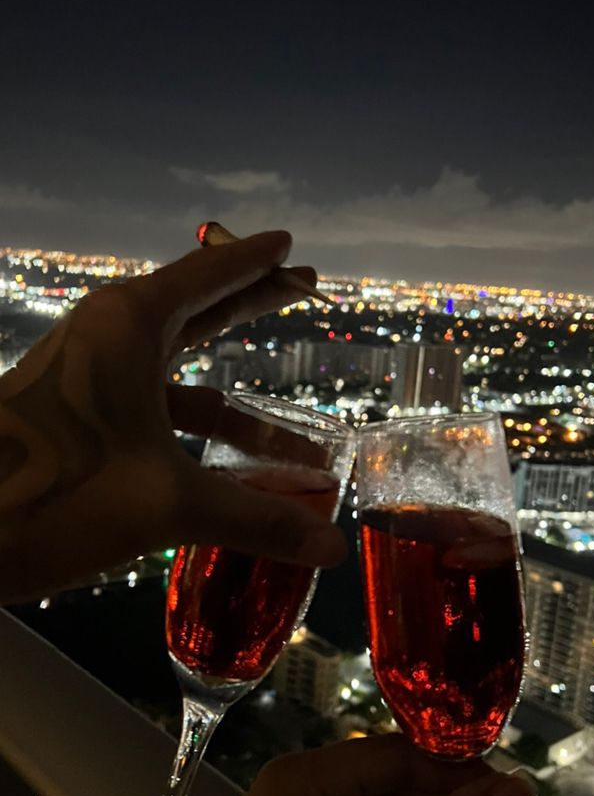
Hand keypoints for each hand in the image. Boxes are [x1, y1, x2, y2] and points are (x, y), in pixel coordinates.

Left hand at [0, 231, 345, 601]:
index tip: (290, 246)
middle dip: (251, 302)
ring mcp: (89, 377)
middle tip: (301, 288)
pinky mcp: (76, 418)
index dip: (255, 262)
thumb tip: (333, 549)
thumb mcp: (167, 506)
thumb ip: (255, 520)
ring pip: (176, 368)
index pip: (210, 275)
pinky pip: (153, 406)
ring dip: (231, 392)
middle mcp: (109, 338)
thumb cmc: (58, 491)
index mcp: (132, 324)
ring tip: (284, 406)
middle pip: (197, 308)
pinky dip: (193, 424)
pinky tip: (224, 461)